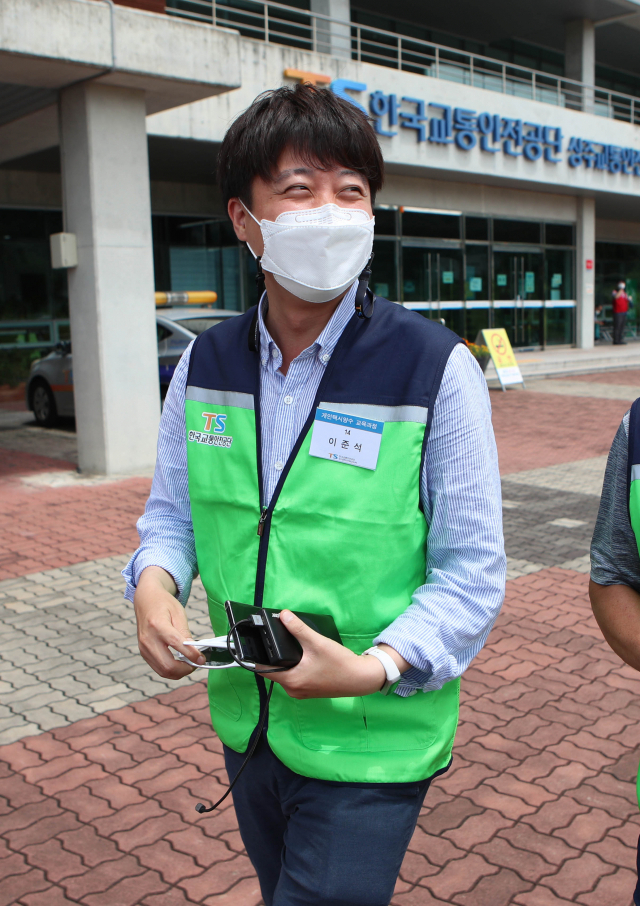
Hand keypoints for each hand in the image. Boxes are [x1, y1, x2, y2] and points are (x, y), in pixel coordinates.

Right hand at [134, 566, 204, 678]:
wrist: (146, 600)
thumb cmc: (163, 604)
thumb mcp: (178, 613)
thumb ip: (185, 633)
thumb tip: (194, 651)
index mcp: (157, 625)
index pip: (176, 644)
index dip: (191, 654)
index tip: (201, 659)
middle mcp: (148, 639)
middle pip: (167, 665)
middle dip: (185, 669)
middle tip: (196, 664)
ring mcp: (143, 648)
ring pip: (162, 671)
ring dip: (178, 672)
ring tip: (189, 664)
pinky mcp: (143, 653)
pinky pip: (158, 668)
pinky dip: (171, 670)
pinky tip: (179, 663)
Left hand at [263, 610, 408, 698]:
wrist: (361, 679)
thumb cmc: (340, 663)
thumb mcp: (317, 643)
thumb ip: (298, 629)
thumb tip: (283, 615)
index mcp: (291, 681)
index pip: (262, 670)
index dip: (255, 657)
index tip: (251, 645)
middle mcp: (293, 690)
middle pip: (272, 671)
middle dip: (271, 656)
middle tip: (271, 639)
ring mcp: (301, 691)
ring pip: (284, 674)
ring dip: (283, 661)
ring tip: (285, 645)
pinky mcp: (309, 690)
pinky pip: (293, 677)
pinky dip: (292, 667)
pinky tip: (299, 656)